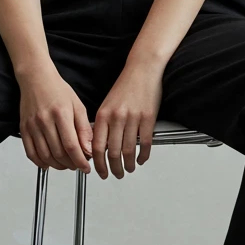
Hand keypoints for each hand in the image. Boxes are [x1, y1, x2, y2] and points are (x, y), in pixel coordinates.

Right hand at [17, 66, 92, 172]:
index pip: (71, 146)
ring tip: (66, 165)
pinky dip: (39, 162)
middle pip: (58, 153)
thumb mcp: (78, 106)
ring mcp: (32, 126)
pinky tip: (48, 164)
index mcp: (61, 114)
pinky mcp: (24, 129)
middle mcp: (44, 121)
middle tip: (77, 165)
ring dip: (57, 165)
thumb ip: (84, 129)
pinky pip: (30, 152)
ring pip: (45, 156)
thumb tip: (88, 149)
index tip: (86, 167)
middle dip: (70, 164)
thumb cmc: (57, 90)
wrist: (36, 79)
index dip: (80, 161)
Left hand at [91, 60, 163, 178]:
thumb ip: (102, 125)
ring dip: (128, 164)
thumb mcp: (107, 105)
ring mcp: (133, 118)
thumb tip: (98, 146)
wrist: (142, 69)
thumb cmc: (125, 86)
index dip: (98, 163)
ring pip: (128, 150)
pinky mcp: (148, 118)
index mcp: (103, 115)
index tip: (100, 171)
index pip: (96, 147)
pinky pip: (145, 143)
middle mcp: (116, 117)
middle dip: (113, 168)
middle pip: (112, 152)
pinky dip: (143, 155)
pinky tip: (141, 159)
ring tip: (128, 169)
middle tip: (115, 174)